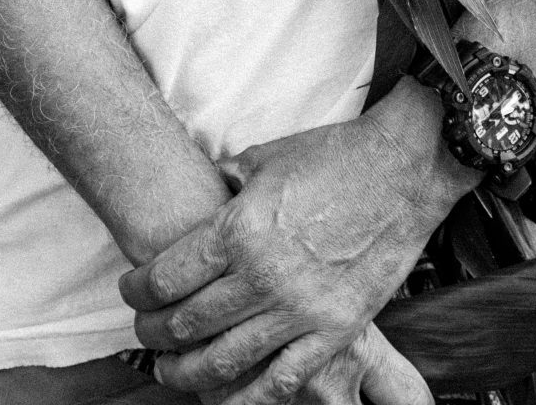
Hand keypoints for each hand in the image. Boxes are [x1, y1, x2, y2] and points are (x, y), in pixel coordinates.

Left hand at [118, 85, 466, 404]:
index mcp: (241, 230)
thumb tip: (202, 196)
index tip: (130, 290)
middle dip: (153, 331)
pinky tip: (225, 394)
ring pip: (224, 361)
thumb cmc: (333, 156)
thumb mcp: (264, 159)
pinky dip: (245, 395)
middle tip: (142, 329)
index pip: (166, 276)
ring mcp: (302, 310)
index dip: (137, 289)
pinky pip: (279, 381)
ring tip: (170, 369)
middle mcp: (265, 277)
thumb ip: (225, 185)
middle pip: (186, 323)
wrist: (405, 165)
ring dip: (186, 371)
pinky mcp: (335, 331)